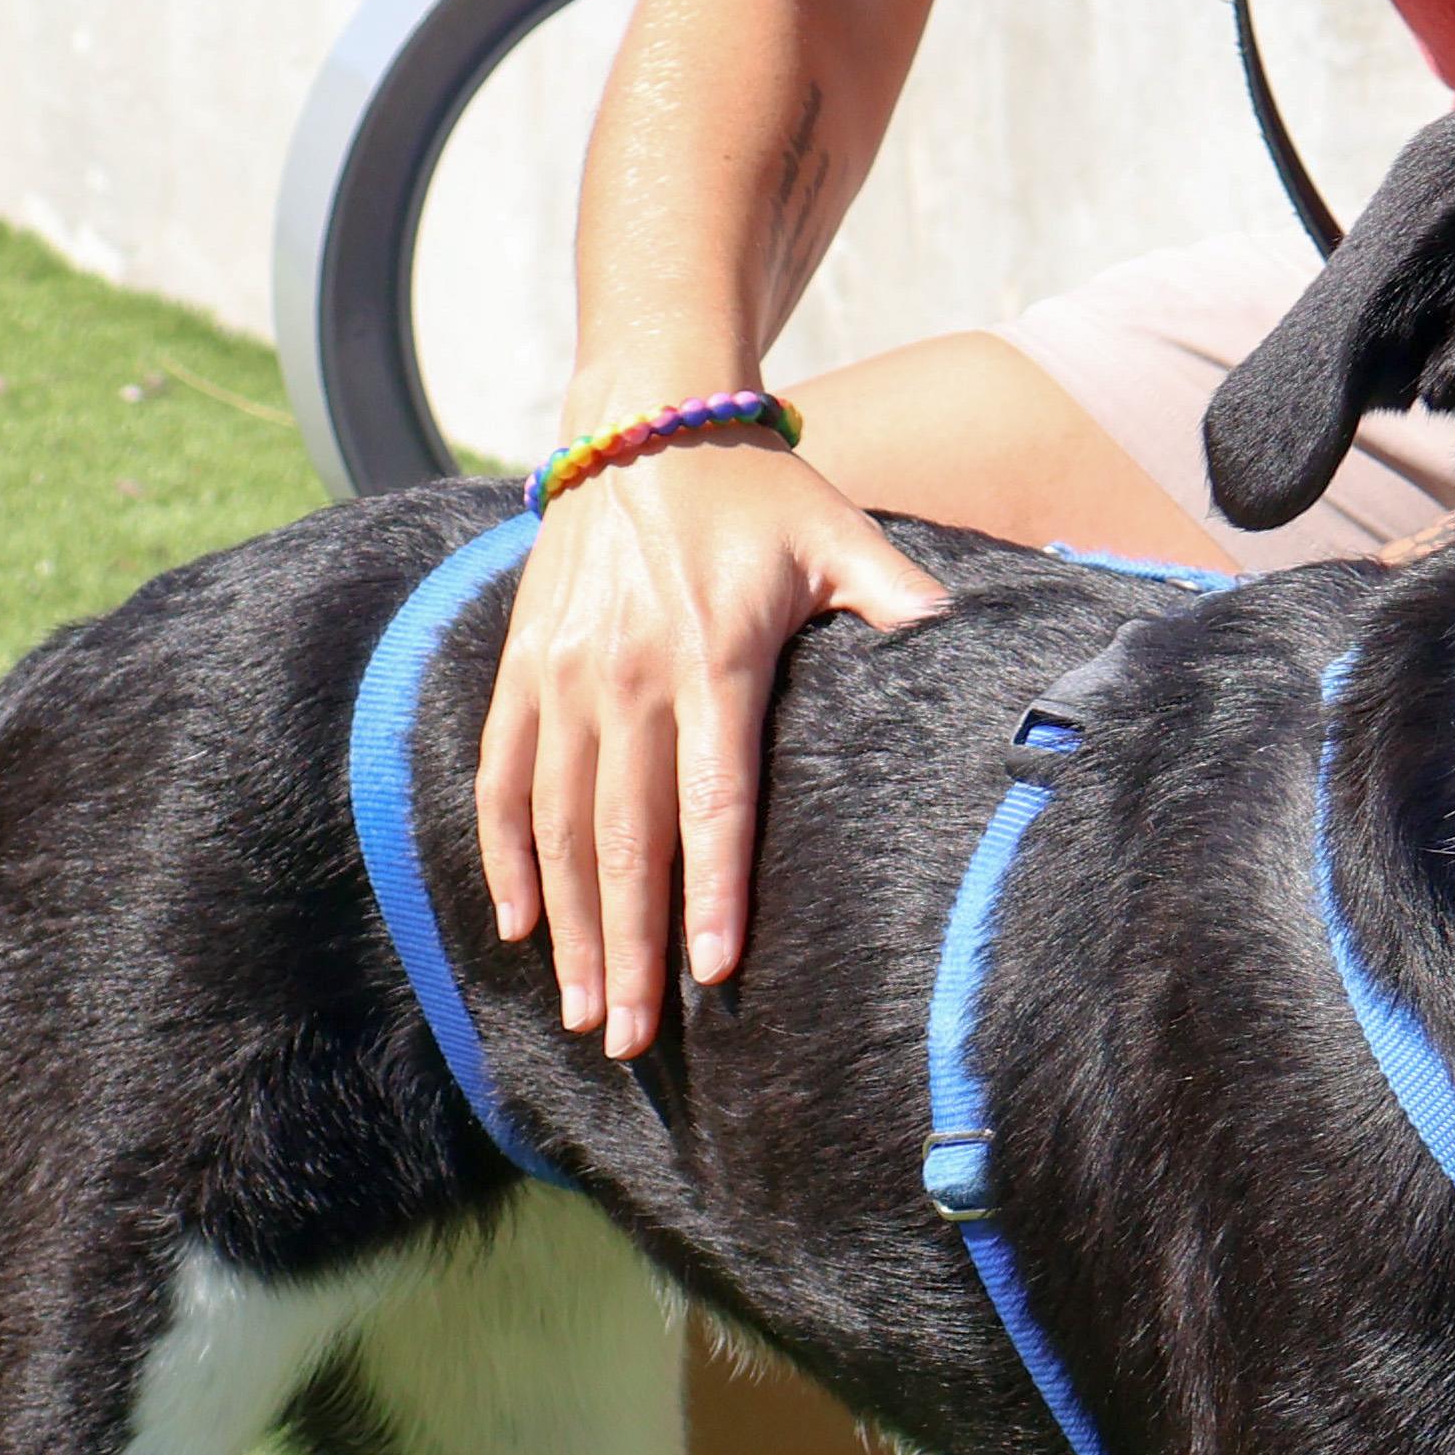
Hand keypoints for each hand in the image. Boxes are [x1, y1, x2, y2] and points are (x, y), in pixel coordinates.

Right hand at [474, 431, 947, 1056]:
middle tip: (632, 1037)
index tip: (712, 972)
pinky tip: (521, 926)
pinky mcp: (521, 667)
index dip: (709, 890)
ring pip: (558, 825)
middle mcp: (626, 675)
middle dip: (628, 947)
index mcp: (713, 657)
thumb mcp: (836, 532)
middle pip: (625, 837)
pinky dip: (506, 856)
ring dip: (569, 926)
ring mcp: (562, 675)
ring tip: (584, 1010)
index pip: (710, 800)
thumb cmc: (755, 490)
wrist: (641, 416)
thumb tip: (953, 634)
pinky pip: (502, 778)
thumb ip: (890, 595)